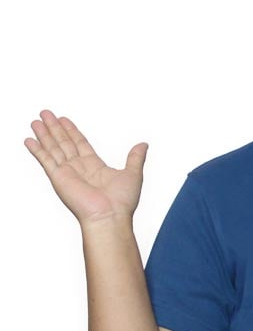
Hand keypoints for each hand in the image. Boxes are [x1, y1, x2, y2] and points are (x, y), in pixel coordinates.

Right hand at [25, 110, 147, 224]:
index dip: (72, 131)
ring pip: (53, 148)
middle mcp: (79, 169)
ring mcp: (68, 173)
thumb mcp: (133, 173)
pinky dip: (37, 150)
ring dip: (45, 135)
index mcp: (95, 166)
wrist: (110, 216)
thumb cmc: (122, 201)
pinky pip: (46, 161)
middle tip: (46, 114)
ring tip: (36, 121)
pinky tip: (29, 140)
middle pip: (64, 143)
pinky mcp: (59, 178)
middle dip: (55, 128)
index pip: (80, 143)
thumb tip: (143, 145)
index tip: (63, 120)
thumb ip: (135, 157)